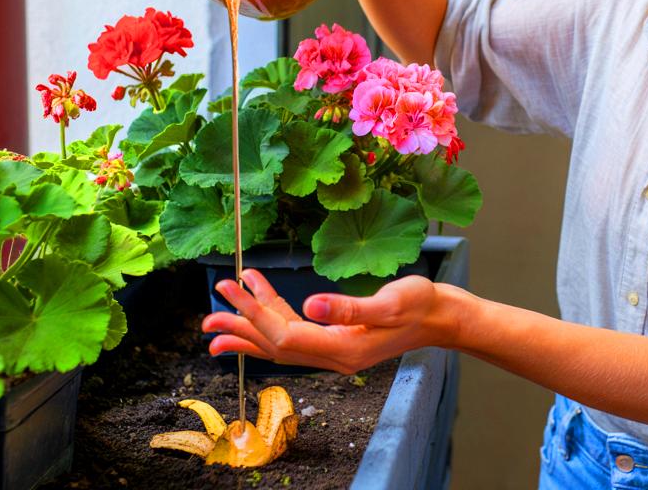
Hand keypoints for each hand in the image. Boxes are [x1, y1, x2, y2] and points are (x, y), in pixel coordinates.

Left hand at [202, 269, 465, 373]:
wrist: (440, 317)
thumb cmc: (419, 305)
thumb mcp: (389, 303)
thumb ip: (349, 307)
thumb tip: (310, 305)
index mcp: (342, 349)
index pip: (286, 336)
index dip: (255, 315)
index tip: (232, 293)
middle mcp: (332, 355)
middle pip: (275, 345)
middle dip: (240, 328)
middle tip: (207, 317)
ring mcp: (333, 350)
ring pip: (281, 341)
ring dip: (250, 327)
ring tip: (218, 316)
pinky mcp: (336, 338)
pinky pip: (295, 333)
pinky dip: (273, 319)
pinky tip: (259, 304)